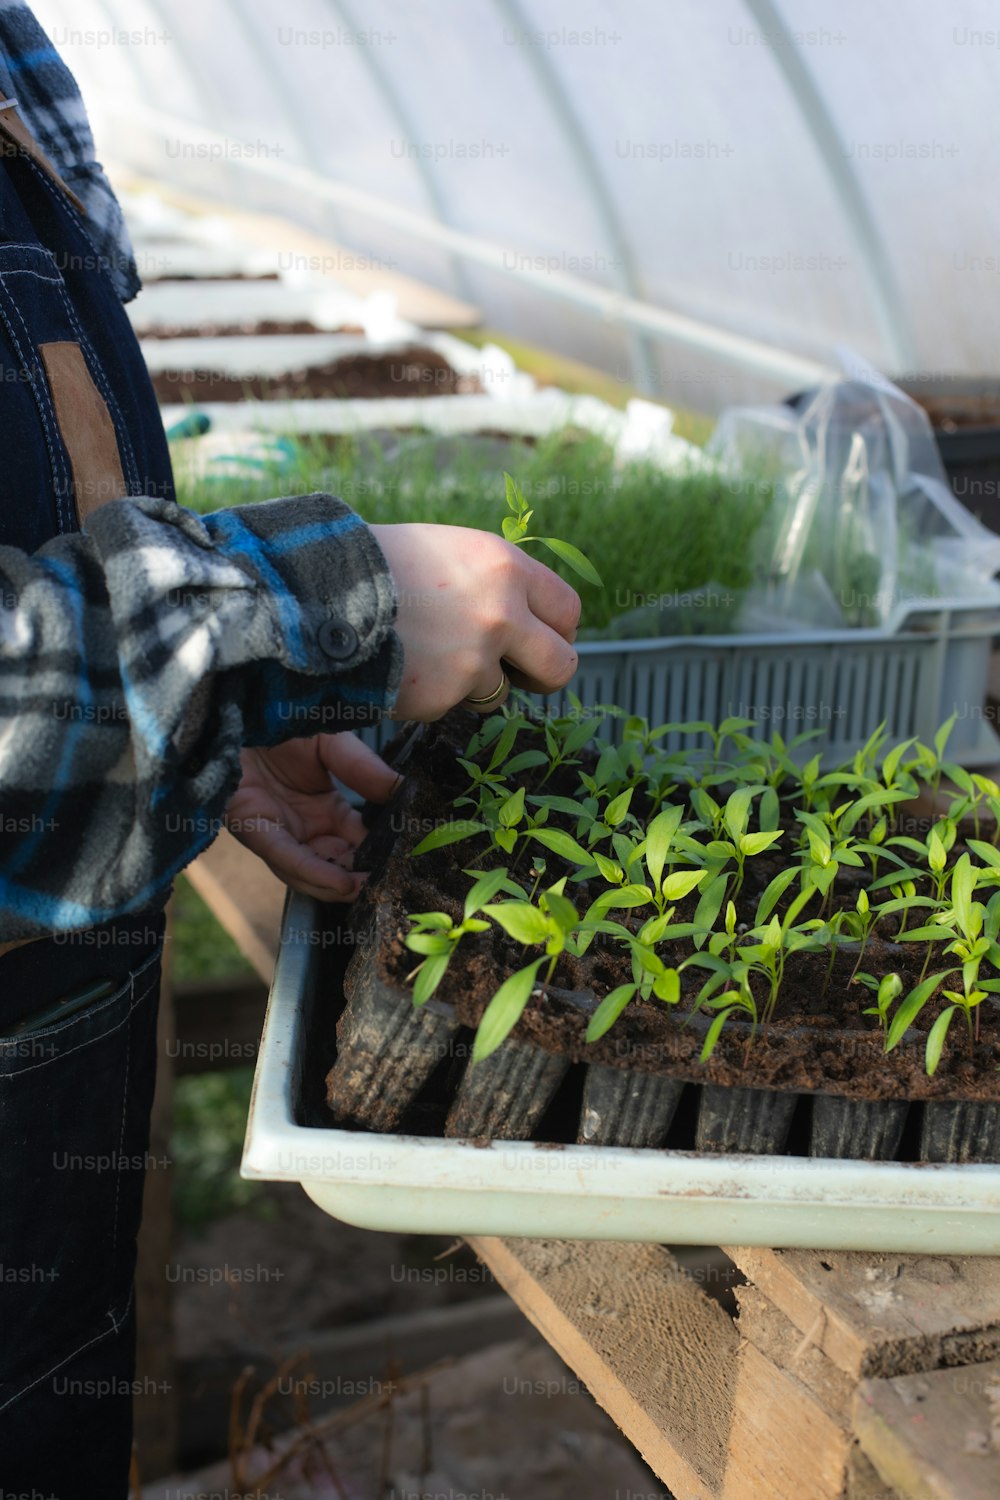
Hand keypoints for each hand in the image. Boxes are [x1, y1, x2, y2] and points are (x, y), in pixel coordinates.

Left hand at [224, 732, 397, 900]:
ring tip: (369, 889)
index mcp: (326, 812)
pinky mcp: (252, 829)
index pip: (360, 842)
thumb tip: (405, 789)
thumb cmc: (281, 724)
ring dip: (339, 885)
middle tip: (392, 884)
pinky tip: (341, 881)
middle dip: (361, 879)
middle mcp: (303, 830)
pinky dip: (314, 871)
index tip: (409, 859)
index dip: (381, 853)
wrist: (235, 710)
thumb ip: (366, 770)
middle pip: (336, 866)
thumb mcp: (334, 745)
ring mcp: (277, 834)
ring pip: (310, 873)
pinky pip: (286, 857)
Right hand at [370, 523, 580, 719]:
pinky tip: (402, 666)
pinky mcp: (443, 697)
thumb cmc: (380, 564)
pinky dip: (431, 695)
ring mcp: (474, 660)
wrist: (320, 591)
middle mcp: (501, 614)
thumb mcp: (448, 550)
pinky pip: (452, 705)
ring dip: (473, 685)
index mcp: (505, 567)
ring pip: (499, 692)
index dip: (559, 631)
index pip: (568, 610)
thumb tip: (527, 614)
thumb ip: (494, 581)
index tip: (544, 641)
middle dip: (543, 676)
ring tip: (429, 655)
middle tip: (522, 676)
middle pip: (561, 665)